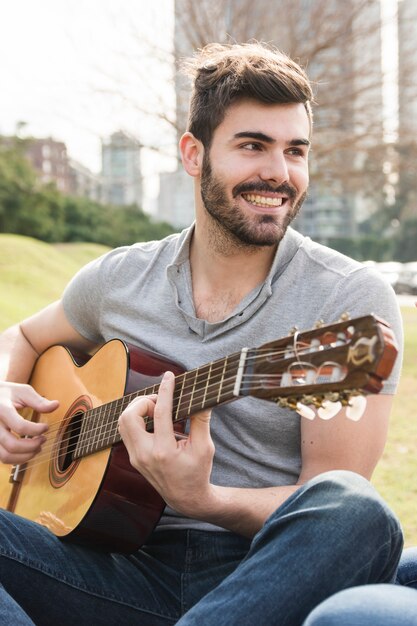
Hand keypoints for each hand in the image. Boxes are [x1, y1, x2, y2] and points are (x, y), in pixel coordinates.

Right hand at [0, 381, 57, 463]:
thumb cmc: (6, 393)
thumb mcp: (21, 391)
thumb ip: (38, 400)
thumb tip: (56, 405)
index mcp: (1, 409)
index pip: (20, 426)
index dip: (37, 430)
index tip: (46, 427)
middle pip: (12, 445)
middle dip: (32, 446)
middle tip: (43, 439)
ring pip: (6, 456)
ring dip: (26, 456)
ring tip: (37, 448)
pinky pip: (3, 458)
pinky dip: (18, 459)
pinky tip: (28, 451)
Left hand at [118, 371, 214, 517]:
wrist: (186, 498)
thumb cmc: (198, 471)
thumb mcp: (205, 447)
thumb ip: (201, 420)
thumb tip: (202, 396)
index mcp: (163, 452)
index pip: (159, 413)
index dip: (165, 391)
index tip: (169, 376)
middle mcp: (145, 454)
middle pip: (129, 416)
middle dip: (143, 401)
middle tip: (160, 401)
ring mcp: (136, 457)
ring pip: (123, 422)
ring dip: (137, 409)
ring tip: (156, 408)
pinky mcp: (133, 457)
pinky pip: (126, 430)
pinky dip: (136, 418)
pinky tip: (152, 417)